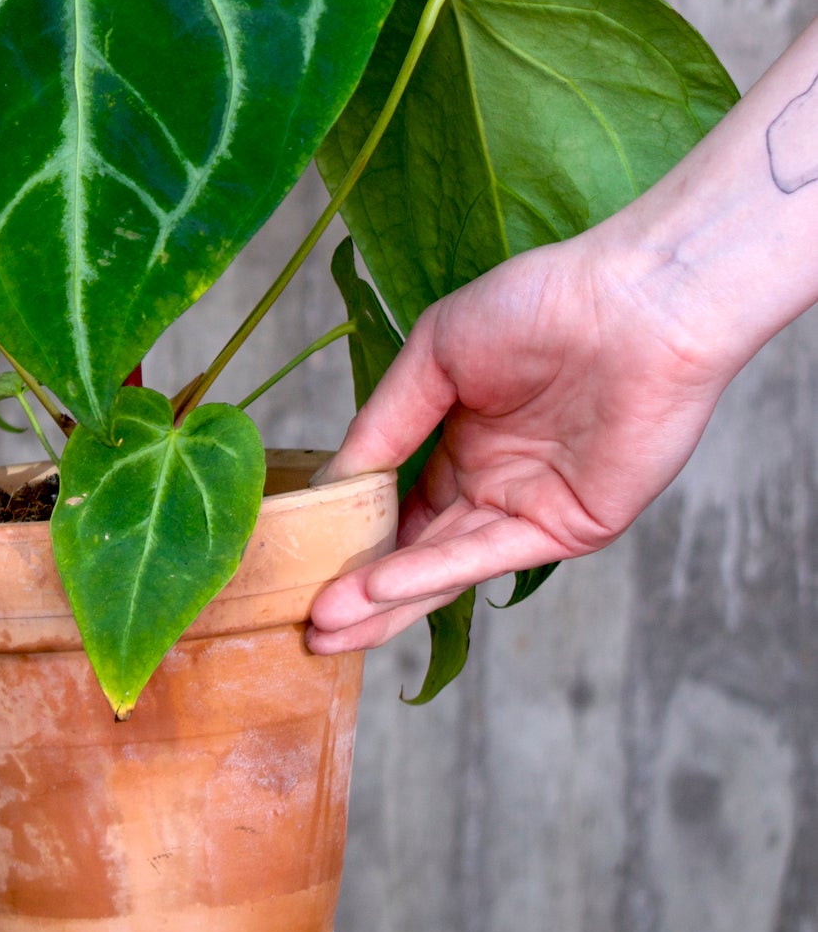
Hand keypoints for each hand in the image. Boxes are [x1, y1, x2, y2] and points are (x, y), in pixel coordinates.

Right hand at [306, 225, 735, 653]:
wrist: (632, 306)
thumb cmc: (538, 305)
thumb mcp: (435, 353)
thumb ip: (385, 422)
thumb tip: (332, 481)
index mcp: (462, 437)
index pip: (398, 504)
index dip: (352, 533)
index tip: (298, 558)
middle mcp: (493, 481)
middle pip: (415, 550)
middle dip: (358, 588)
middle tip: (303, 623)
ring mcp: (529, 509)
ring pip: (444, 567)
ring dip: (384, 599)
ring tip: (324, 626)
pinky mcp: (568, 528)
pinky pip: (487, 557)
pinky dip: (431, 575)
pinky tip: (378, 588)